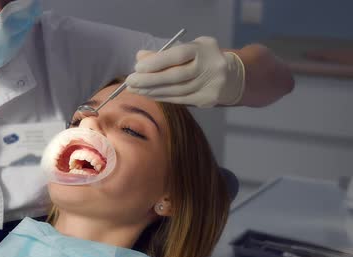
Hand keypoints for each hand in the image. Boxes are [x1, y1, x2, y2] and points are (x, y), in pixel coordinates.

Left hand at [126, 37, 244, 107]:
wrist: (234, 76)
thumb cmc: (204, 58)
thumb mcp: (189, 49)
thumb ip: (165, 53)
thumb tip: (140, 57)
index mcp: (204, 49)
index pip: (177, 56)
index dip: (156, 62)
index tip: (137, 67)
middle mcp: (210, 67)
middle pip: (175, 76)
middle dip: (149, 80)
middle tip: (130, 82)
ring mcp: (210, 85)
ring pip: (176, 91)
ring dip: (152, 91)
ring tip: (136, 90)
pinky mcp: (207, 100)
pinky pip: (180, 100)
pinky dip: (162, 97)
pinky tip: (149, 95)